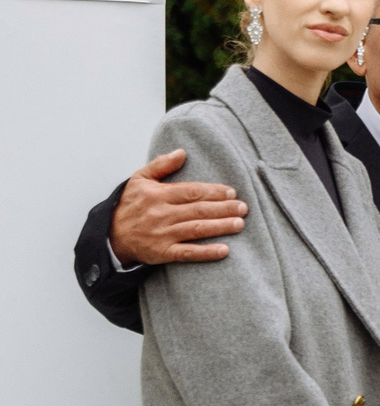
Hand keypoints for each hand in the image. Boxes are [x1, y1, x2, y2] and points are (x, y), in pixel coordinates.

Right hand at [109, 151, 248, 266]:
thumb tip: (182, 152)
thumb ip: (161, 165)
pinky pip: (188, 253)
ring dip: (220, 227)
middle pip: (198, 210)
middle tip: (243, 208)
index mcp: (157, 195)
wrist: (111, 236)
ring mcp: (162, 235)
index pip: (191, 192)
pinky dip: (206, 252)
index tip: (231, 192)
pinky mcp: (163, 253)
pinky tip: (224, 250)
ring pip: (197, 229)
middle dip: (223, 209)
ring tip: (239, 224)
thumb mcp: (139, 180)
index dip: (213, 192)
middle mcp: (161, 214)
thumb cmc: (129, 205)